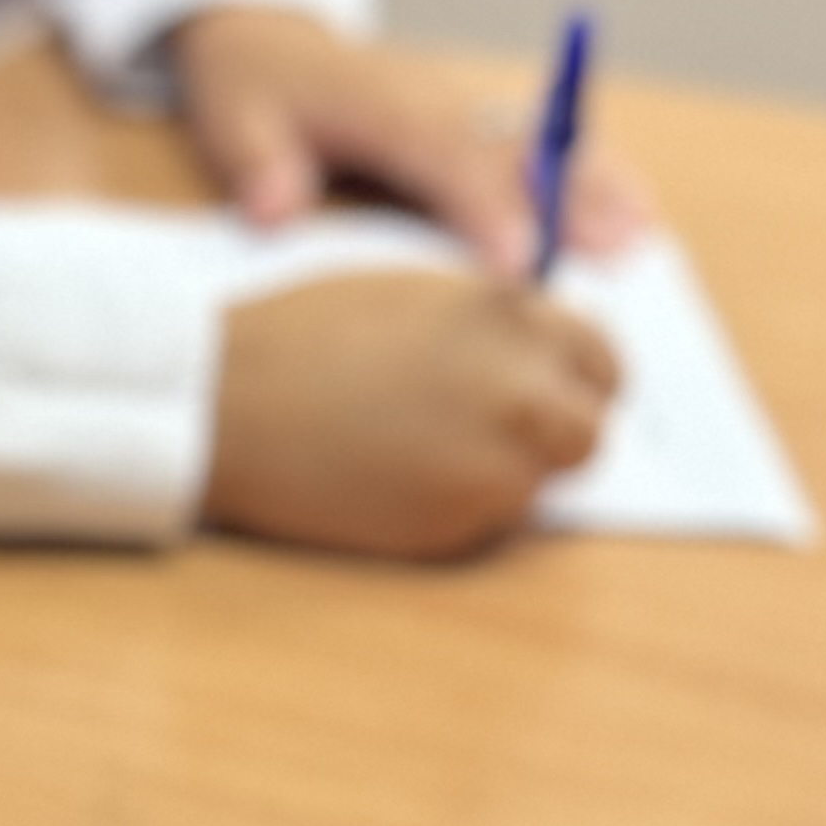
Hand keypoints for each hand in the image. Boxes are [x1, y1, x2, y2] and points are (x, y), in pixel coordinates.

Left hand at [168, 3, 653, 266]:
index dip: (487, 208)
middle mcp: (439, 103)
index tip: (521, 261)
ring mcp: (466, 108)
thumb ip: (255, 165)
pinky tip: (638, 208)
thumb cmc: (254, 90)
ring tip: (643, 234)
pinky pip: (546, 143)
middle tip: (617, 252)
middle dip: (567, 204)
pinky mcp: (479, 120)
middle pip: (514, 154)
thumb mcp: (232, 120)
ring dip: (596, 186)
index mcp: (384, 108)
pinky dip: (594, 171)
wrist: (268, 40)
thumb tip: (274, 208)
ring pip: (543, 145)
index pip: (445, 159)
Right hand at [212, 267, 617, 557]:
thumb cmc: (303, 336)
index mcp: (516, 321)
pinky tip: (389, 476)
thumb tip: (546, 356)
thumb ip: (496, 323)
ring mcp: (494, 469)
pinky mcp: (455, 530)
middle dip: (548, 433)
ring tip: (417, 448)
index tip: (543, 387)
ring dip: (500, 473)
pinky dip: (452, 507)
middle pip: (588, 434)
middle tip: (485, 430)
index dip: (573, 378)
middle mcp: (523, 394)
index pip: (603, 363)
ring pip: (536, 485)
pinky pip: (483, 524)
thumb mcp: (419, 295)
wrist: (222, 403)